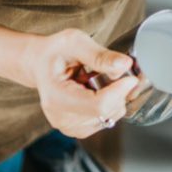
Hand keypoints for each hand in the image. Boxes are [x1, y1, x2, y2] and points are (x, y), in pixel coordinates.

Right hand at [21, 29, 137, 138]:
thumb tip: (125, 65)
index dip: (120, 91)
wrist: (40, 64)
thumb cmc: (55, 52)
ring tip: (98, 79)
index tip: (131, 77)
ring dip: (115, 97)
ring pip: (111, 115)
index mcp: (57, 98)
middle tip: (110, 70)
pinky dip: (111, 103)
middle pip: (107, 111)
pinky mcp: (80, 129)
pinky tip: (98, 90)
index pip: (99, 105)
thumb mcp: (75, 42)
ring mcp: (70, 127)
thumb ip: (100, 55)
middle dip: (118, 91)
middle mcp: (62, 118)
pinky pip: (108, 118)